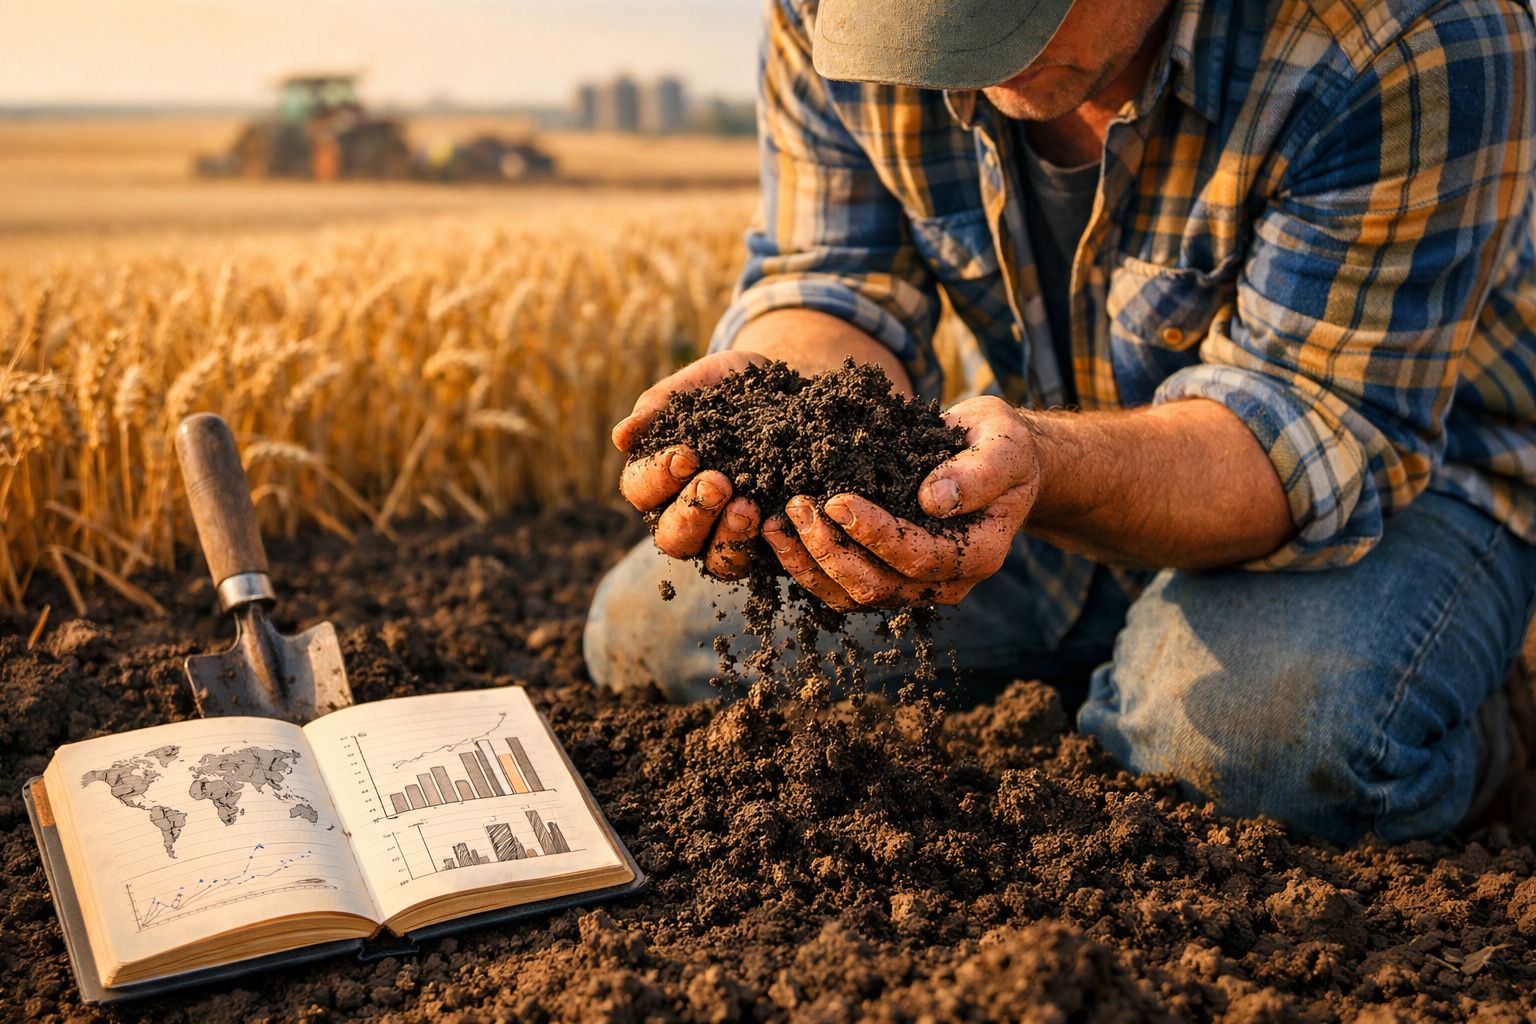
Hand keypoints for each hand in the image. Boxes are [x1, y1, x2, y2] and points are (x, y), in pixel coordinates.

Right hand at [614, 350, 767, 578]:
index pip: (639, 490)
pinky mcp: (762, 544)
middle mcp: (684, 516)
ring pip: (713, 560)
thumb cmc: (728, 390)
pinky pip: (758, 561)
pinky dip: (764, 544)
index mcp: (656, 479)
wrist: (785, 393)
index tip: (686, 455)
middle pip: (671, 537)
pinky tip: (775, 518)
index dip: (657, 478)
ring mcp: (723, 535)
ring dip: (727, 537)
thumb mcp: (697, 386)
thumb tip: (621, 437)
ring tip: (748, 506)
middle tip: (718, 482)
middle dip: (693, 511)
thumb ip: (660, 406)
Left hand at [759, 396, 1039, 609]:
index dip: (876, 534)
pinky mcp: (885, 574)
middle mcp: (944, 582)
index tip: (837, 500)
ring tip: (775, 522)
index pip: (919, 558)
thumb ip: (977, 472)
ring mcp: (912, 585)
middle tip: (797, 505)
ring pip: (850, 595)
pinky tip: (777, 531)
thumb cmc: (1001, 447)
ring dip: (808, 561)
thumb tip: (933, 498)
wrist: (995, 459)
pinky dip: (805, 562)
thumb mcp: (1003, 446)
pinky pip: (839, 584)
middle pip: (878, 586)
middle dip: (831, 549)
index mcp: (978, 554)